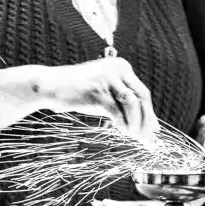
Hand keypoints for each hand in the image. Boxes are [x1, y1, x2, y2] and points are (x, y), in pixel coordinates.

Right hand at [27, 57, 156, 143]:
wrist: (50, 85)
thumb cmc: (78, 92)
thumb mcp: (104, 92)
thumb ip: (122, 103)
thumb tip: (143, 125)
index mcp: (122, 67)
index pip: (142, 92)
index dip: (150, 113)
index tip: (154, 130)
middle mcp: (117, 69)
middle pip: (142, 97)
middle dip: (147, 120)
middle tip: (148, 138)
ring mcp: (107, 79)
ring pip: (132, 104)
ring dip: (135, 123)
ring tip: (132, 136)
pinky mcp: (97, 90)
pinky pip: (116, 111)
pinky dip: (122, 123)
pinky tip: (121, 131)